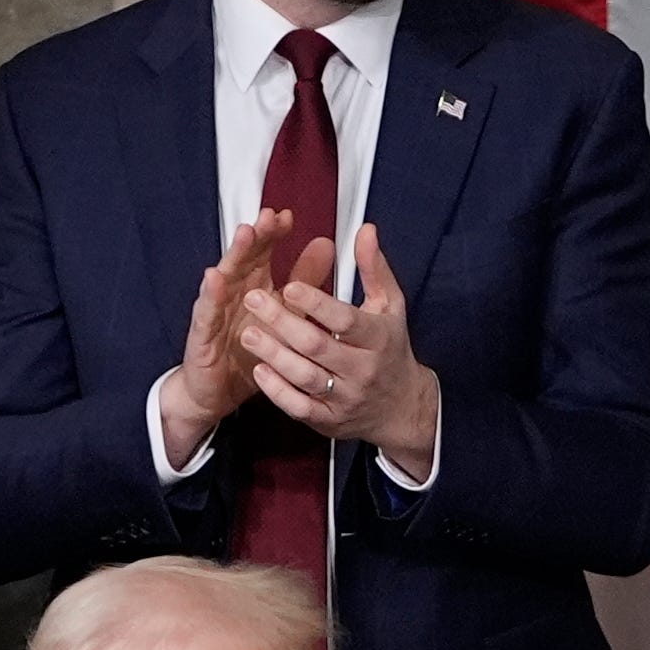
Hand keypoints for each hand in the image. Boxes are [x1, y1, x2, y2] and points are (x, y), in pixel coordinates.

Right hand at [161, 209, 289, 467]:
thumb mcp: (284, 316)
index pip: (263, 252)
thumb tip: (326, 246)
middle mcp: (233, 293)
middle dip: (256, 235)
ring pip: (225, 277)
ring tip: (245, 233)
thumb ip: (303, 281)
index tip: (288, 216)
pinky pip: (206, 313)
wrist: (216, 392)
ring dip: (234, 254)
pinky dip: (210, 294)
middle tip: (268, 215)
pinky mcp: (202, 334)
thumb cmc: (248, 351)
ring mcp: (216, 311)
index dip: (274, 234)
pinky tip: (214, 277)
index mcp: (253, 286)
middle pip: (245, 258)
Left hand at [241, 225, 443, 472]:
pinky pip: (299, 407)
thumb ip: (373, 267)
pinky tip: (259, 370)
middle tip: (252, 299)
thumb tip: (365, 230)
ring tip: (248, 333)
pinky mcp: (329, 420)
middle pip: (317, 345)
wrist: (400, 407)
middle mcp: (363, 370)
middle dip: (282, 322)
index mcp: (378, 338)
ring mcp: (345, 398)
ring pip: (305, 376)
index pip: (344, 319)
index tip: (288, 285)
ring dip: (273, 354)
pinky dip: (277, 390)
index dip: (315, 303)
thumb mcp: (390, 305)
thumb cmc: (390, 348)